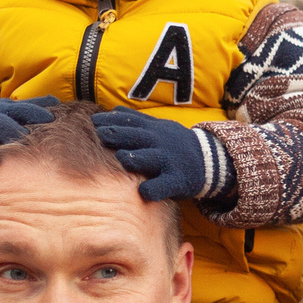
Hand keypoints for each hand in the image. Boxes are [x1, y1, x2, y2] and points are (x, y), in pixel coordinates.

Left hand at [92, 108, 229, 205]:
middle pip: (137, 137)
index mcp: (154, 130)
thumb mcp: (160, 128)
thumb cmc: (175, 145)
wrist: (209, 160)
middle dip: (119, 134)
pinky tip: (144, 192)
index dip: (112, 120)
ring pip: (151, 159)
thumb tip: (114, 110)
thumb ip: (137, 120)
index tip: (94, 120)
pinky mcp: (177, 181)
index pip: (130, 122)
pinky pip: (165, 185)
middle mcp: (160, 143)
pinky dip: (155, 189)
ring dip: (136, 158)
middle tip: (100, 134)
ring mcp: (169, 161)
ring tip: (122, 158)